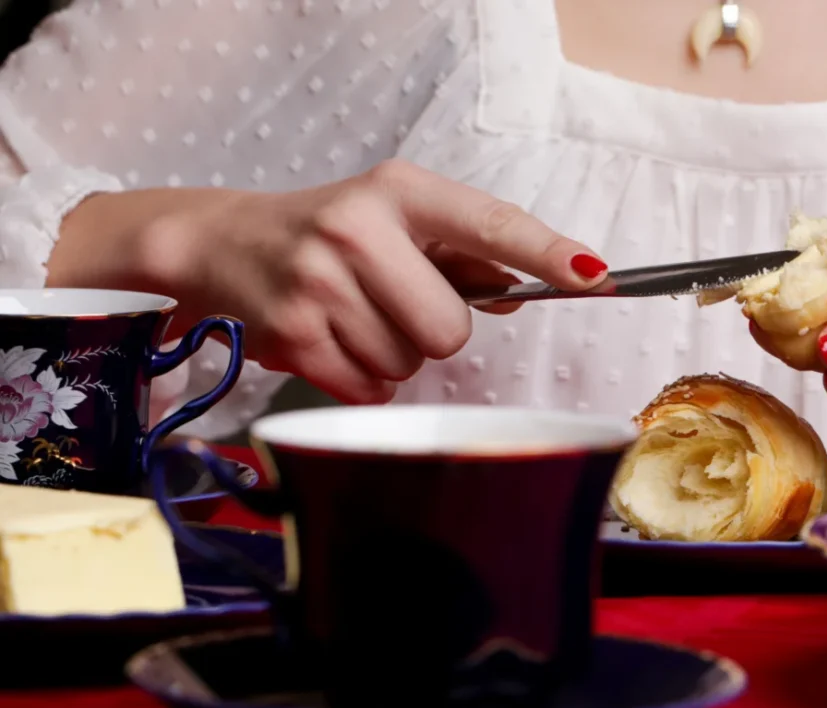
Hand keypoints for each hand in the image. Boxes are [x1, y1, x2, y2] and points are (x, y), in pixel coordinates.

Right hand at [49, 160, 607, 403]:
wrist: (222, 242)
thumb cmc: (328, 232)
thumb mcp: (394, 219)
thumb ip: (461, 253)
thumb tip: (527, 289)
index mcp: (399, 191)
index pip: (490, 224)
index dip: (547, 255)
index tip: (596, 277)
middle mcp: (359, 227)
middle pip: (451, 329)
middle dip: (432, 331)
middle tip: (391, 303)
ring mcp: (321, 281)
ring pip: (409, 363)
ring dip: (391, 354)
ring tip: (350, 315)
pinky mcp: (293, 331)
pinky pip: (368, 389)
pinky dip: (359, 378)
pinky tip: (330, 340)